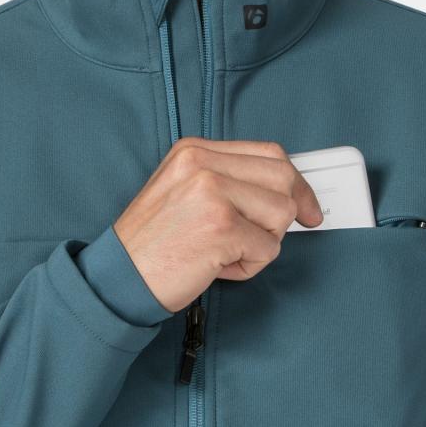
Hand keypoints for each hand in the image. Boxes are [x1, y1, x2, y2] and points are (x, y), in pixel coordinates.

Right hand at [111, 138, 324, 314]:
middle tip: (292, 229)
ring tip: (228, 251)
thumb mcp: (181, 189)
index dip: (295, 180)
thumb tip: (283, 190)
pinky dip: (249, 266)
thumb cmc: (151, 243)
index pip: (268, 152)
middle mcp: (203, 164)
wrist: (119, 277)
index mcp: (195, 150)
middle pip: (283, 177)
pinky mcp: (222, 227)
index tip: (306, 203)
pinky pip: (268, 248)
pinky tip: (218, 267)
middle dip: (293, 208)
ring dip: (263, 242)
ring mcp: (213, 193)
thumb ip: (226, 180)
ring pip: (281, 213)